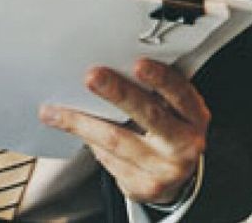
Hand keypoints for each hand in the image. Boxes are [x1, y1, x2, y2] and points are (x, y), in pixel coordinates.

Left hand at [40, 58, 208, 205]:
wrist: (176, 178)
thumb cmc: (172, 131)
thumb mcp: (177, 111)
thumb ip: (159, 93)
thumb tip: (115, 66)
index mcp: (195, 117)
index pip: (180, 94)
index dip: (161, 79)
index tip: (139, 64)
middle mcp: (185, 144)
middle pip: (149, 116)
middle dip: (118, 93)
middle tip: (93, 76)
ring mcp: (165, 169)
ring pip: (117, 141)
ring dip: (82, 123)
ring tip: (56, 111)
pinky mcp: (143, 187)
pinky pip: (108, 160)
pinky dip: (88, 141)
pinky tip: (74, 129)